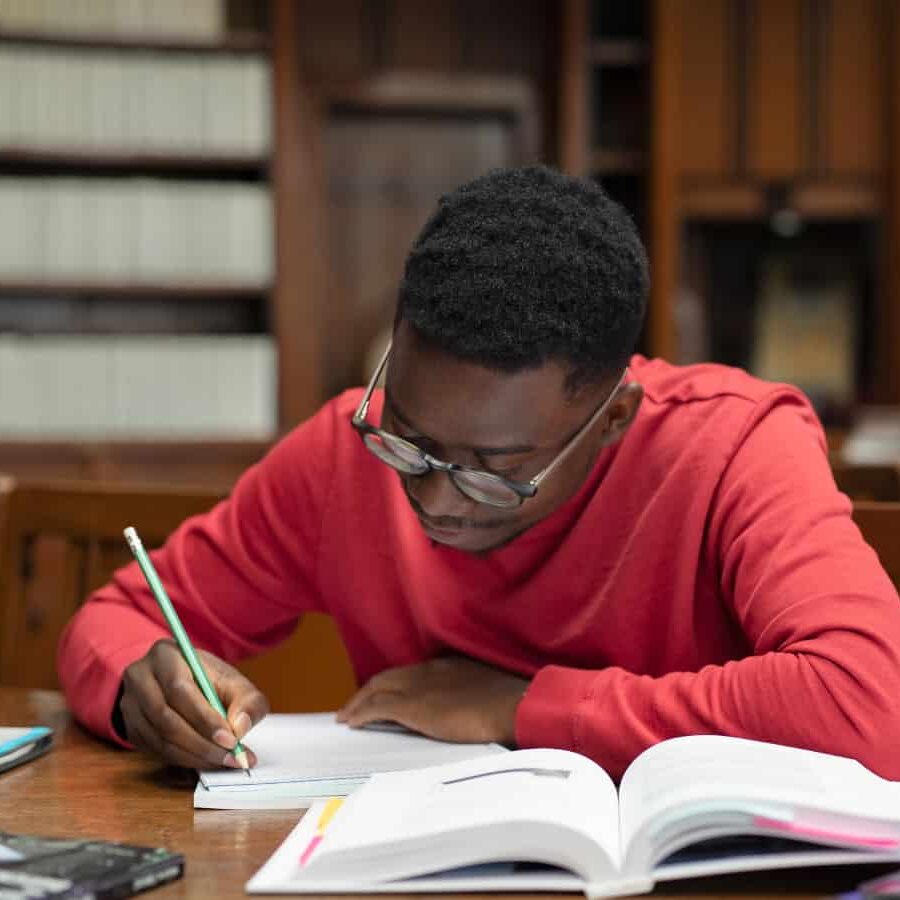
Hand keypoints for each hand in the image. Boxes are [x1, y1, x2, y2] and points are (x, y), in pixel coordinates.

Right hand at [119, 639, 268, 769]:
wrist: (182, 682)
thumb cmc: (210, 681)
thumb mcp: (235, 682)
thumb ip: (247, 701)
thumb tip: (241, 727)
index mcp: (165, 654)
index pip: (180, 689)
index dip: (205, 718)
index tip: (231, 740)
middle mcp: (140, 677)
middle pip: (166, 717)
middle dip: (202, 743)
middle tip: (232, 757)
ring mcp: (130, 704)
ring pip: (159, 738)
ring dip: (195, 756)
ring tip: (223, 761)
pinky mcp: (130, 727)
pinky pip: (155, 751)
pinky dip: (183, 761)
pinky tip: (206, 761)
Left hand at [336, 656, 528, 745]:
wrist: (512, 705)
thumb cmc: (509, 704)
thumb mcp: (486, 693)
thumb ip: (470, 697)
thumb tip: (467, 712)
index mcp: (447, 666)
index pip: (411, 673)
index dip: (394, 683)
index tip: (386, 694)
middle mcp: (429, 670)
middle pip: (388, 676)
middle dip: (369, 690)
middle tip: (355, 705)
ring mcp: (419, 686)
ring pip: (377, 687)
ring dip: (359, 701)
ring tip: (348, 715)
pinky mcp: (412, 705)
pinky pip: (377, 707)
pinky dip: (361, 713)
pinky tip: (352, 724)